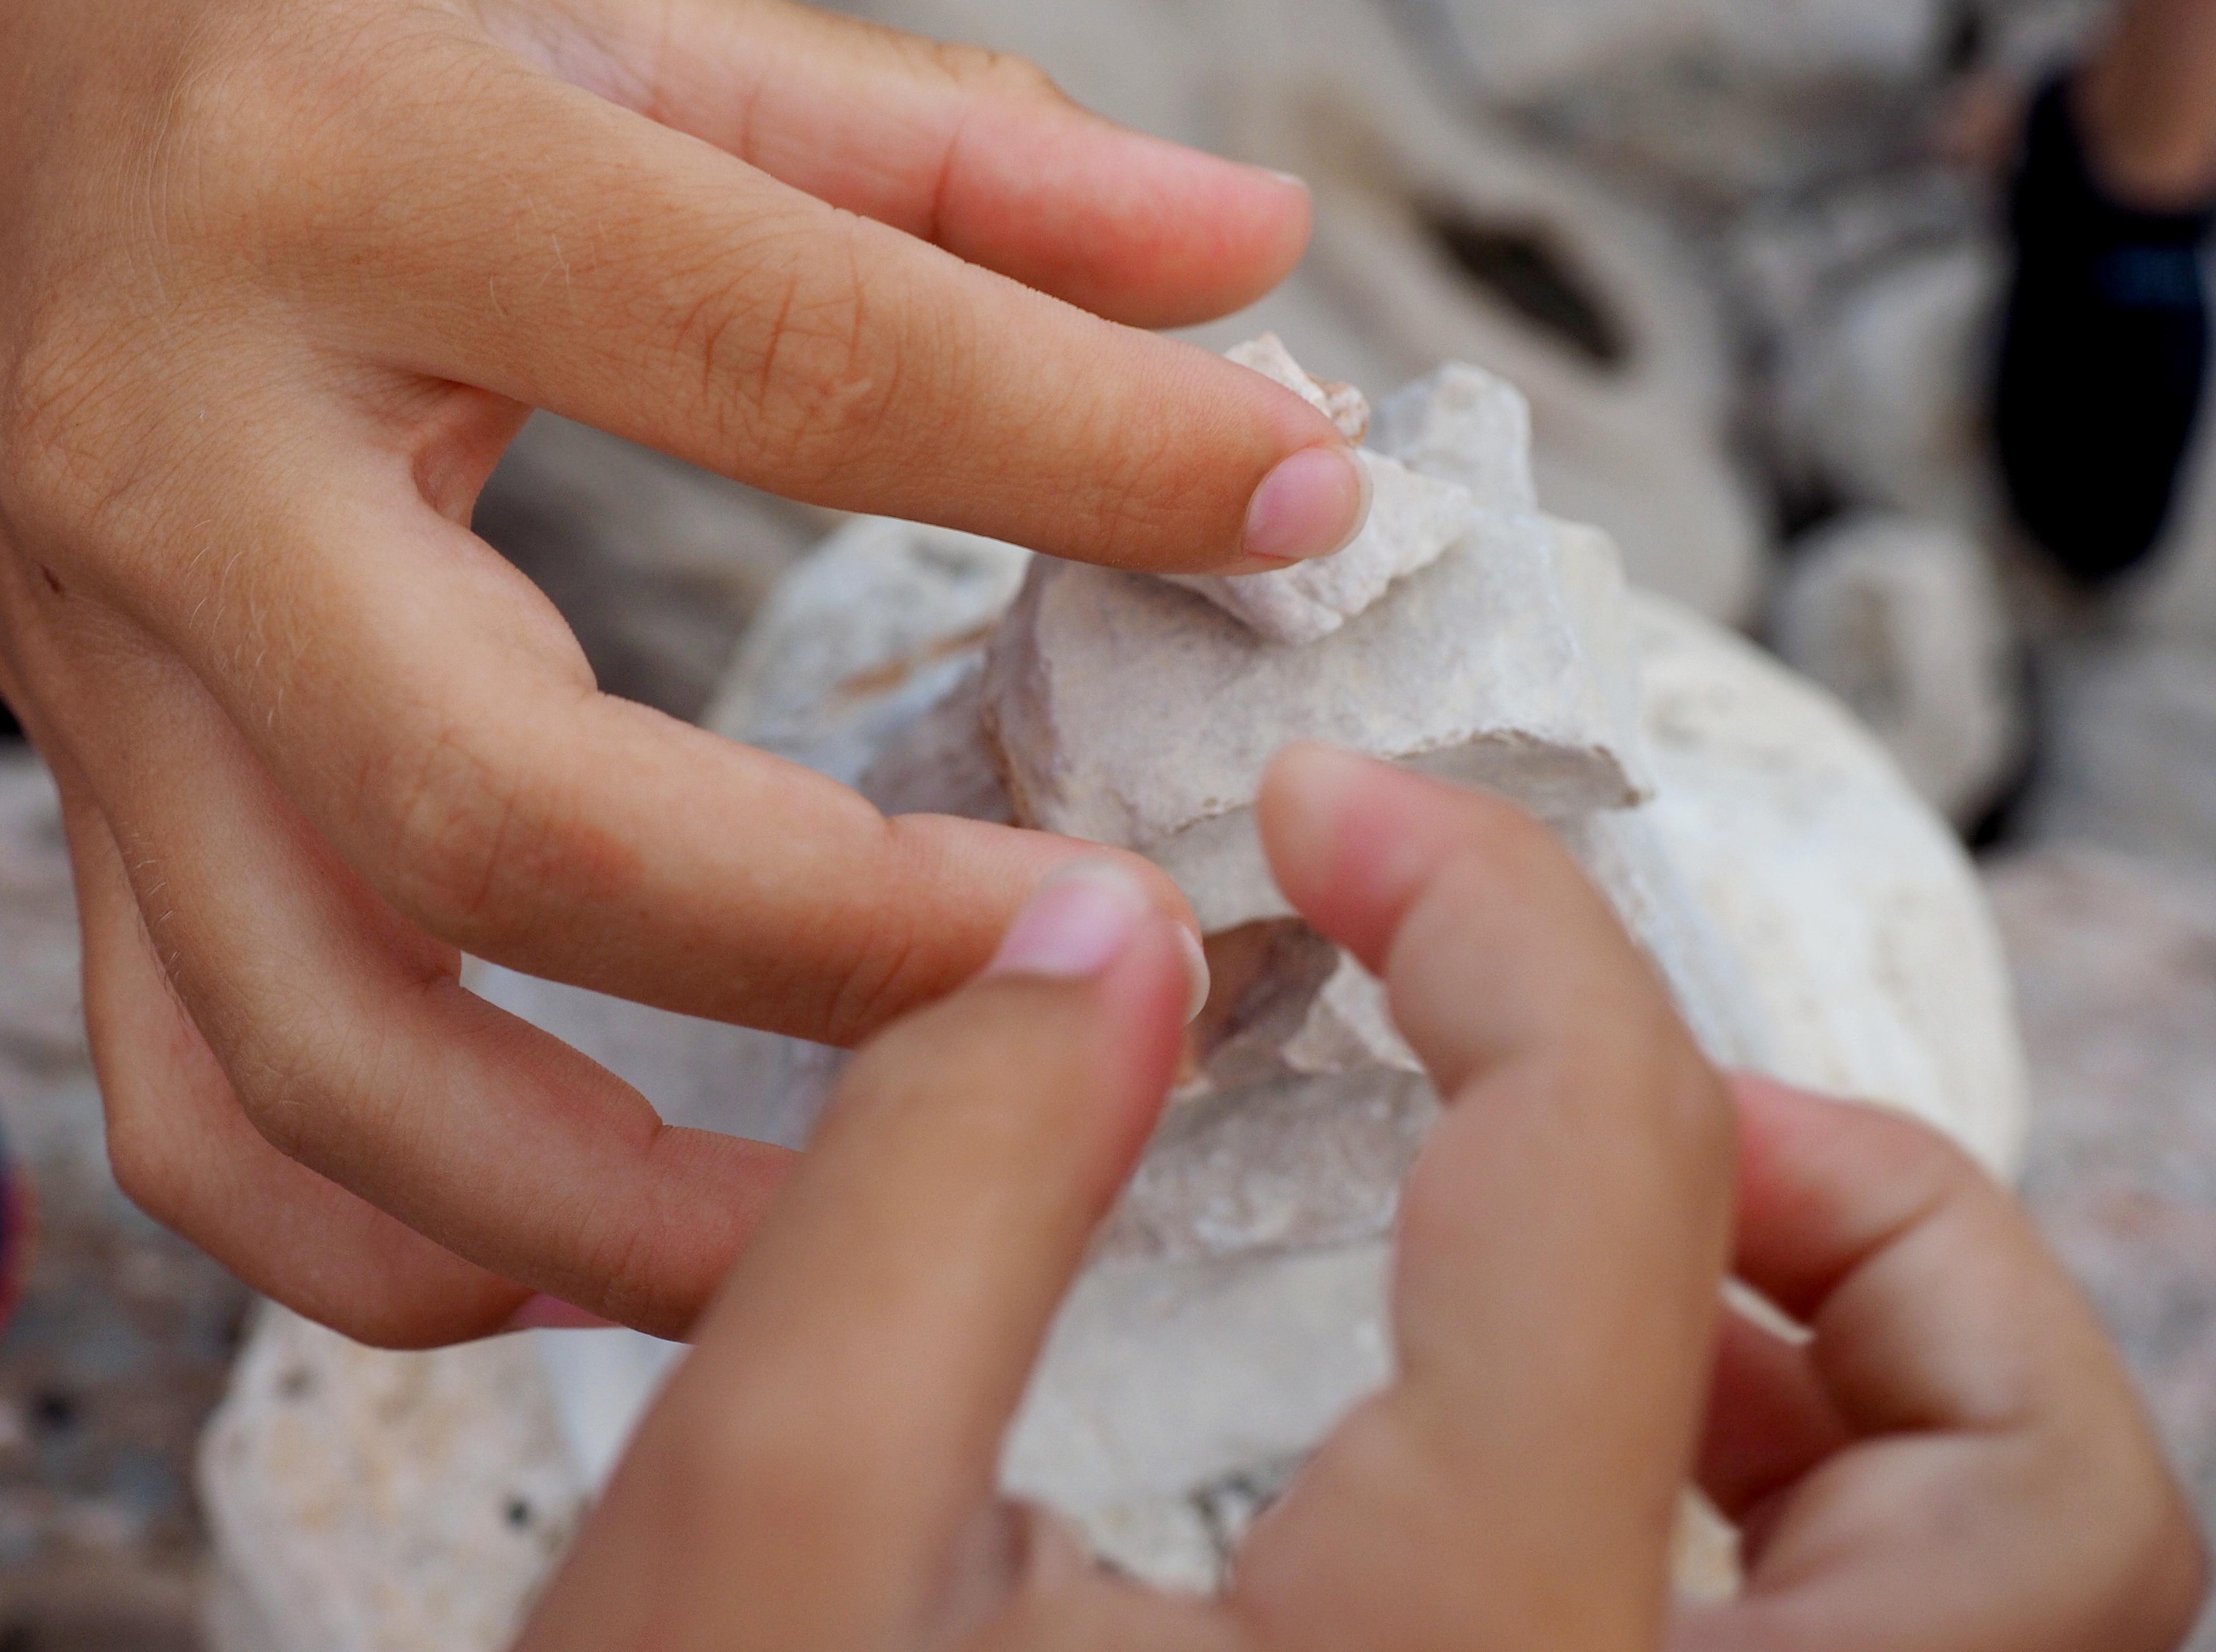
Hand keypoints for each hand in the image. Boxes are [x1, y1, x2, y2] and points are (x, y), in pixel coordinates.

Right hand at [0, 0, 1357, 1342]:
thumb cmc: (273, 18)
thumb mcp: (603, 4)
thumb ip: (936, 152)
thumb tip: (1243, 272)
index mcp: (350, 184)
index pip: (783, 364)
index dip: (1082, 456)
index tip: (1291, 518)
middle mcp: (192, 466)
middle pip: (510, 812)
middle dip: (835, 943)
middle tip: (1089, 968)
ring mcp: (114, 679)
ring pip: (322, 1049)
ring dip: (615, 1200)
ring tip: (871, 1216)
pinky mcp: (99, 801)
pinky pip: (201, 1101)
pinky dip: (391, 1233)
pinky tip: (590, 1247)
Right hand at [514, 746, 2203, 1651]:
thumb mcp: (751, 1537)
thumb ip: (937, 1188)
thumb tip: (1102, 934)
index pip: (1616, 1178)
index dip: (1493, 911)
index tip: (1353, 821)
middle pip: (2044, 1499)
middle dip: (1856, 1201)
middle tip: (1593, 1093)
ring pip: (2024, 1604)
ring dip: (1867, 1358)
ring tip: (1617, 1240)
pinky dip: (1803, 1500)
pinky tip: (1591, 1422)